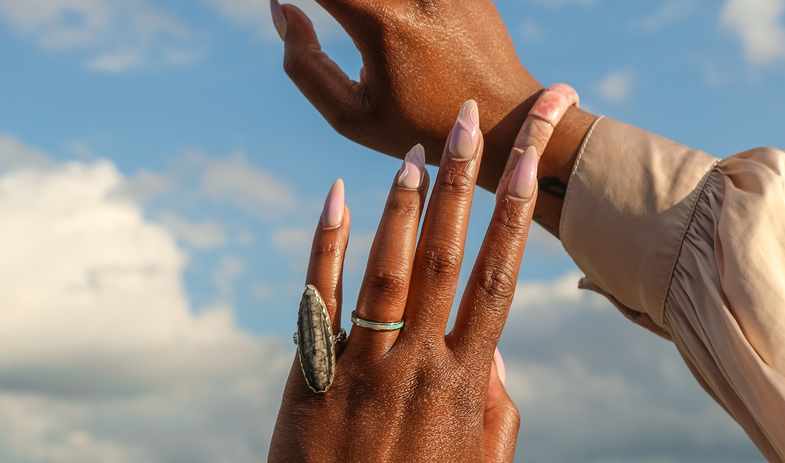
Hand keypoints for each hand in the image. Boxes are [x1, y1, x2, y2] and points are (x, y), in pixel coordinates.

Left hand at [247, 101, 539, 462]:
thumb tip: (496, 352)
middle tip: (474, 120)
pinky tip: (337, 198)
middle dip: (465, 182)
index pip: (498, 281)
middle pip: (447, 255)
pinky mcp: (310, 373)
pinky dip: (327, 246)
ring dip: (404, 203)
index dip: (513, 215)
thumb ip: (503, 414)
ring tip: (418, 150)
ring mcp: (361, 364)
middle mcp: (417, 362)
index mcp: (467, 385)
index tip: (526, 160)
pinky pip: (320, 298)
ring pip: (388, 267)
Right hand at [273, 0, 594, 233]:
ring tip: (369, 34)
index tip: (286, 4)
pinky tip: (396, 34)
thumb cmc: (420, 127)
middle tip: (329, 16)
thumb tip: (281, 9)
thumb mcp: (353, 118)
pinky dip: (391, 6)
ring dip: (362, 5)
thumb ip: (304, 65)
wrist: (502, 121)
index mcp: (382, 25)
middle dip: (337, 1)